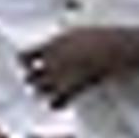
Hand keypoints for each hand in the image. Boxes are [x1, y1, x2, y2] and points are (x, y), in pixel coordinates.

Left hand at [19, 25, 135, 104]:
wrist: (115, 48)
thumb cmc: (101, 37)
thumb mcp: (76, 31)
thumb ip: (62, 38)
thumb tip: (54, 36)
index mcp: (51, 45)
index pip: (23, 57)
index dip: (24, 64)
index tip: (30, 66)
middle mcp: (51, 61)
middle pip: (29, 76)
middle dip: (32, 80)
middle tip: (39, 82)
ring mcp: (61, 76)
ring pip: (38, 91)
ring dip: (42, 93)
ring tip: (49, 94)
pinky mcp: (73, 89)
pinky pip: (55, 104)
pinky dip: (55, 105)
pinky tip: (61, 103)